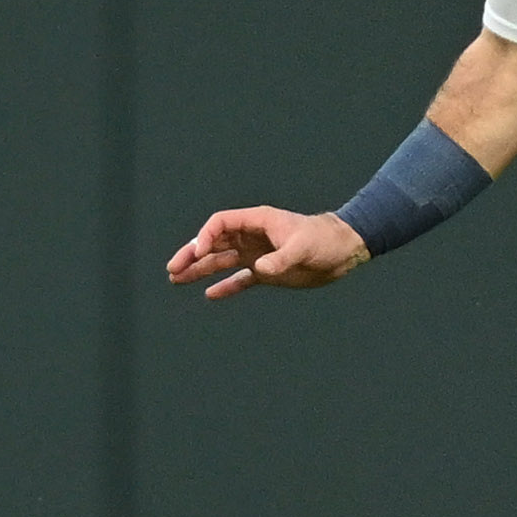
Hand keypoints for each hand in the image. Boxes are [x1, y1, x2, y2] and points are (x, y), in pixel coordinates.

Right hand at [166, 206, 371, 298]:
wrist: (343, 251)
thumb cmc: (324, 240)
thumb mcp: (303, 247)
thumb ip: (281, 257)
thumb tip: (259, 267)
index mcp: (258, 221)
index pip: (221, 223)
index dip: (205, 237)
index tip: (198, 254)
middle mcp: (253, 236)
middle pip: (214, 243)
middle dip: (192, 255)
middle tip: (173, 269)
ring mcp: (258, 253)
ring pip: (222, 261)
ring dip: (200, 270)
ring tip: (177, 280)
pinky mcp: (267, 271)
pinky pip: (240, 279)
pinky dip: (225, 286)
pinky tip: (209, 295)